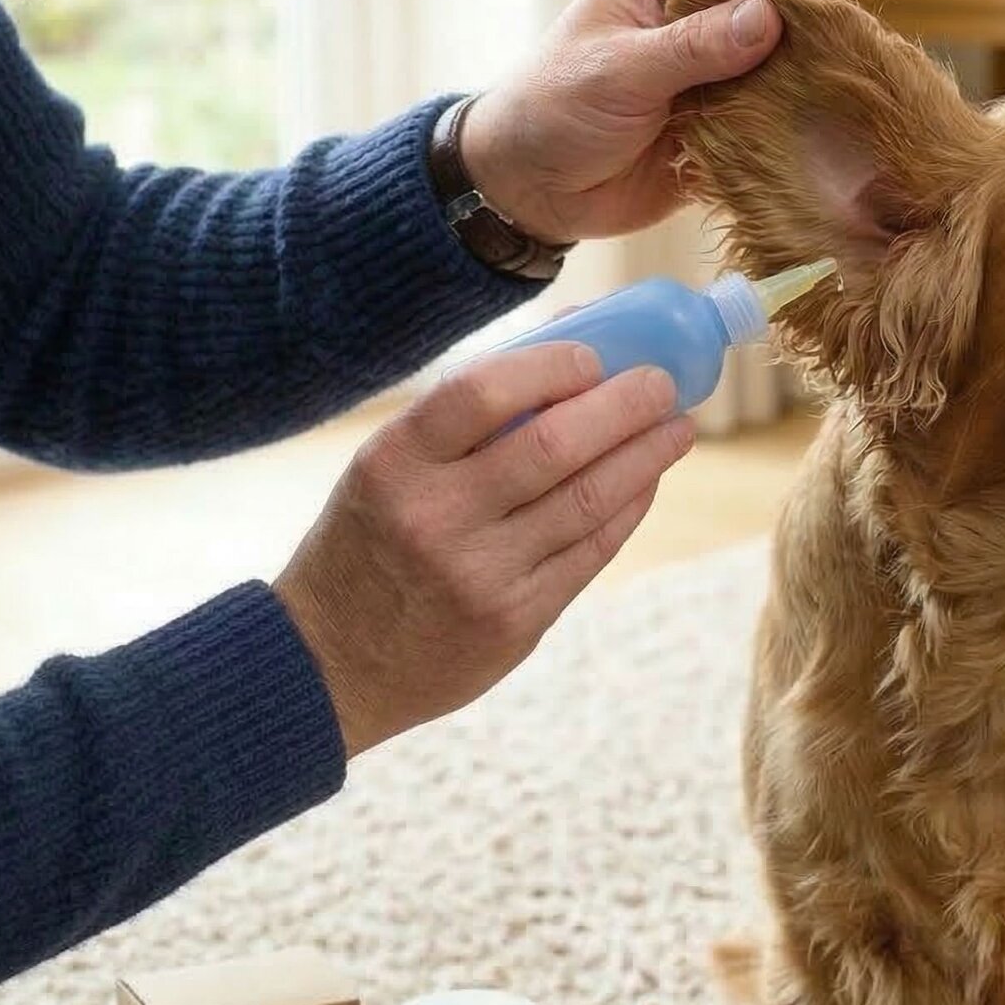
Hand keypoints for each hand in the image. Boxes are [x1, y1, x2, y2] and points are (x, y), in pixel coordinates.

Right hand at [273, 344, 695, 756]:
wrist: (328, 665)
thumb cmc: (370, 541)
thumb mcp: (388, 469)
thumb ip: (468, 414)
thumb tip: (574, 339)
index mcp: (394, 462)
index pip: (483, 390)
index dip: (554, 366)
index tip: (597, 357)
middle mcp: (435, 517)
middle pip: (556, 445)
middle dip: (625, 406)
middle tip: (663, 382)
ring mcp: (479, 574)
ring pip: (588, 499)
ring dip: (646, 456)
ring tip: (676, 428)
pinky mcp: (516, 621)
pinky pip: (591, 551)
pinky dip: (628, 507)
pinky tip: (647, 480)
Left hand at [459, 0, 820, 245]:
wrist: (527, 189)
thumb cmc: (552, 109)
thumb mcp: (618, 71)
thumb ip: (693, 47)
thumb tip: (769, 18)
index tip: (814, 26)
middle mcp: (698, 17)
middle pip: (777, 16)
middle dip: (805, 46)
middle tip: (834, 80)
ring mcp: (716, 75)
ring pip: (782, 73)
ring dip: (803, 96)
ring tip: (832, 120)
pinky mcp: (726, 128)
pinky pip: (771, 126)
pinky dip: (789, 139)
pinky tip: (812, 152)